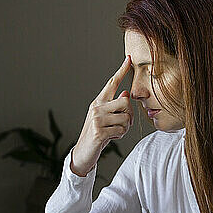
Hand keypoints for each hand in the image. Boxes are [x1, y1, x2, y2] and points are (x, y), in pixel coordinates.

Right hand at [71, 55, 133, 175]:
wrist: (83, 153)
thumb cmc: (96, 135)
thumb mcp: (105, 118)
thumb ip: (114, 106)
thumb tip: (126, 93)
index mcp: (98, 102)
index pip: (111, 83)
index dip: (121, 71)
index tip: (129, 59)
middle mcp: (96, 108)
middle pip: (126, 101)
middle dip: (129, 114)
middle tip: (122, 124)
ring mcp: (97, 119)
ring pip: (126, 118)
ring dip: (125, 128)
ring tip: (114, 132)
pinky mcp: (99, 131)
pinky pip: (121, 130)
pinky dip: (120, 136)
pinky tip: (110, 138)